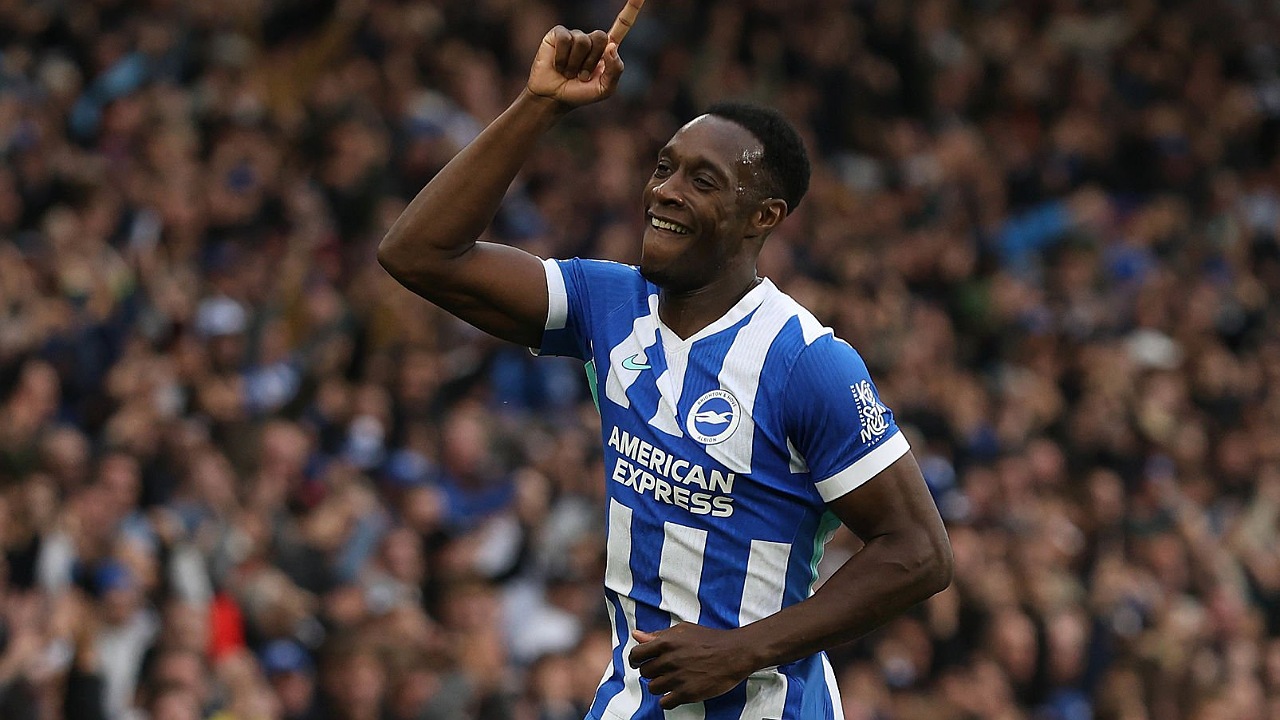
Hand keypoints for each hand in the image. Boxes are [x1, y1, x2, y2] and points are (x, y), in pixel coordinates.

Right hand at [527, 27, 622, 107]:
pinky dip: (563, 58)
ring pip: (583, 41)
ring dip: (575, 64)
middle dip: (592, 61)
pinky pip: (566, 40)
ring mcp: (574, 35)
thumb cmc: (579, 94)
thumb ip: (615, 71)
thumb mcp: (604, 89)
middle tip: (582, 76)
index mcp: (606, 50)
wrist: (553, 98)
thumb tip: (612, 46)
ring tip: (569, 72)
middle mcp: (590, 39)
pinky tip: (558, 65)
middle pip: (601, 37)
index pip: (622, 26)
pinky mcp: (558, 34)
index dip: (631, 9)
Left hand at [628, 622, 755, 708]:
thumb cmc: (711, 640)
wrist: (735, 653)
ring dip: (659, 686)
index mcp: (666, 642)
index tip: (638, 663)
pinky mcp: (687, 693)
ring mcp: (678, 677)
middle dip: (651, 672)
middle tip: (662, 671)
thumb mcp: (683, 631)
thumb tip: (637, 635)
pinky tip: (675, 694)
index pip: (637, 654)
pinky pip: (665, 703)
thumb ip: (658, 635)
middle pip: (644, 672)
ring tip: (671, 681)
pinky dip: (667, 700)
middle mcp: (669, 660)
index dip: (635, 660)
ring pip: (652, 688)